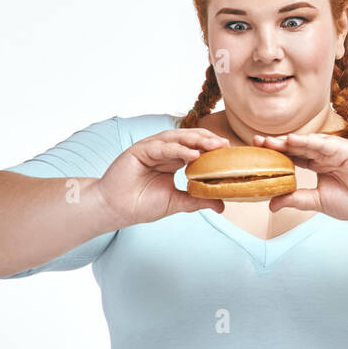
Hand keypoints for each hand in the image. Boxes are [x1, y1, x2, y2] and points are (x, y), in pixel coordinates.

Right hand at [92, 129, 230, 225]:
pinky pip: (162, 147)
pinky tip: (193, 155)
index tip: (230, 153)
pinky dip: (178, 149)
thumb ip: (198, 200)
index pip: (196, 148)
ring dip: (196, 140)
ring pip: (177, 138)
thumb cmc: (142, 204)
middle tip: (226, 145)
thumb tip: (222, 205)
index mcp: (173, 159)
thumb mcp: (177, 201)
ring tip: (214, 146)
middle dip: (208, 140)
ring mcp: (151, 148)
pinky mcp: (140, 150)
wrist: (116, 210)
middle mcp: (163, 151)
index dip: (212, 149)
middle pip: (189, 139)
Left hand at [253, 132, 347, 222]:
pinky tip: (293, 140)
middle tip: (256, 142)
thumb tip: (271, 205)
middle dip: (276, 144)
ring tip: (269, 142)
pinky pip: (324, 144)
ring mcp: (334, 151)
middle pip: (296, 147)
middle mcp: (324, 155)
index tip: (255, 153)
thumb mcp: (316, 201)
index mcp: (317, 165)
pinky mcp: (345, 149)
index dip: (275, 154)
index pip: (292, 156)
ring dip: (288, 141)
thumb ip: (295, 199)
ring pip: (308, 143)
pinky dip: (308, 141)